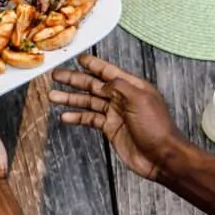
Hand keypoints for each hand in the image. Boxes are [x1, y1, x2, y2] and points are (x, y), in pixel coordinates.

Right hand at [48, 54, 186, 180]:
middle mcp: (122, 98)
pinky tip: (65, 116)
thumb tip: (103, 83)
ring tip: (53, 96)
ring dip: (70, 99)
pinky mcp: (110, 128)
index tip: (79, 58)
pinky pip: (90, 119)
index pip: (108, 71)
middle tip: (56, 75)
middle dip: (74, 80)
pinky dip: (77, 117)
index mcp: (132, 87)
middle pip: (93, 85)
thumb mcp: (140, 100)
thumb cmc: (157, 128)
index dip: (93, 64)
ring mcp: (115, 114)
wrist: (161, 157)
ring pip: (88, 102)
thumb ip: (120, 86)